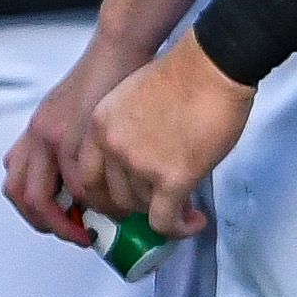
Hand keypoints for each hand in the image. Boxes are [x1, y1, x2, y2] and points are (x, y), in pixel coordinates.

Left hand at [4, 24, 155, 243]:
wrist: (119, 50)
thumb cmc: (104, 81)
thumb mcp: (70, 111)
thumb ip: (65, 140)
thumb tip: (74, 176)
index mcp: (35, 132)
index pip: (15, 181)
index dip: (31, 210)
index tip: (57, 222)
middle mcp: (36, 137)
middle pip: (21, 195)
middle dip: (44, 224)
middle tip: (73, 235)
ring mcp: (53, 138)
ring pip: (44, 197)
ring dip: (65, 222)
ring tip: (92, 230)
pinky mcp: (76, 138)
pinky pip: (78, 185)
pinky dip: (92, 204)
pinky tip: (111, 209)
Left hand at [74, 35, 252, 237]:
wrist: (211, 67)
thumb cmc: (182, 76)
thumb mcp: (129, 99)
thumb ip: (122, 131)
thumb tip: (134, 161)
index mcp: (98, 126)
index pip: (84, 176)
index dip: (101, 196)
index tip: (118, 202)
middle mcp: (111, 147)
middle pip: (110, 196)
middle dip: (131, 208)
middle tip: (152, 208)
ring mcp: (139, 164)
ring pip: (140, 207)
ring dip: (161, 213)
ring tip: (183, 209)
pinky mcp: (171, 178)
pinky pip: (165, 220)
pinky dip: (178, 228)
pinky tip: (193, 223)